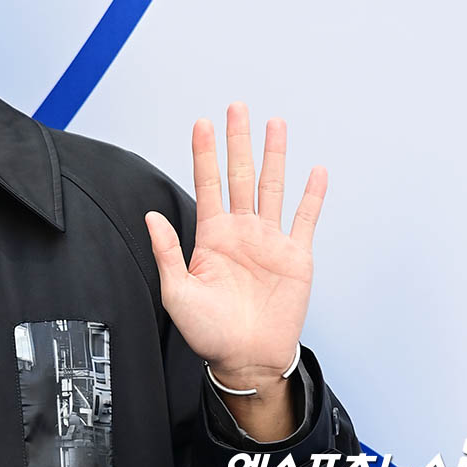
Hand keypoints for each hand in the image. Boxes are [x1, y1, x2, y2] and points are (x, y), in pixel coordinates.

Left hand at [144, 102, 325, 395]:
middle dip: (238, 141)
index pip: (208, 183)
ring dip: (275, 156)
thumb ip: (167, 252)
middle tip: (237, 107)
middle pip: (241, 175)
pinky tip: (316, 171)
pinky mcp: (296, 257)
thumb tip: (151, 216)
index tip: (202, 122)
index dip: (204, 153)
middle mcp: (241, 231)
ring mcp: (270, 241)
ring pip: (272, 188)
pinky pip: (305, 220)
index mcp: (211, 236)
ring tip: (275, 124)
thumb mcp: (177, 293)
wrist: (245, 359)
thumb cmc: (207, 332)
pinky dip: (312, 196)